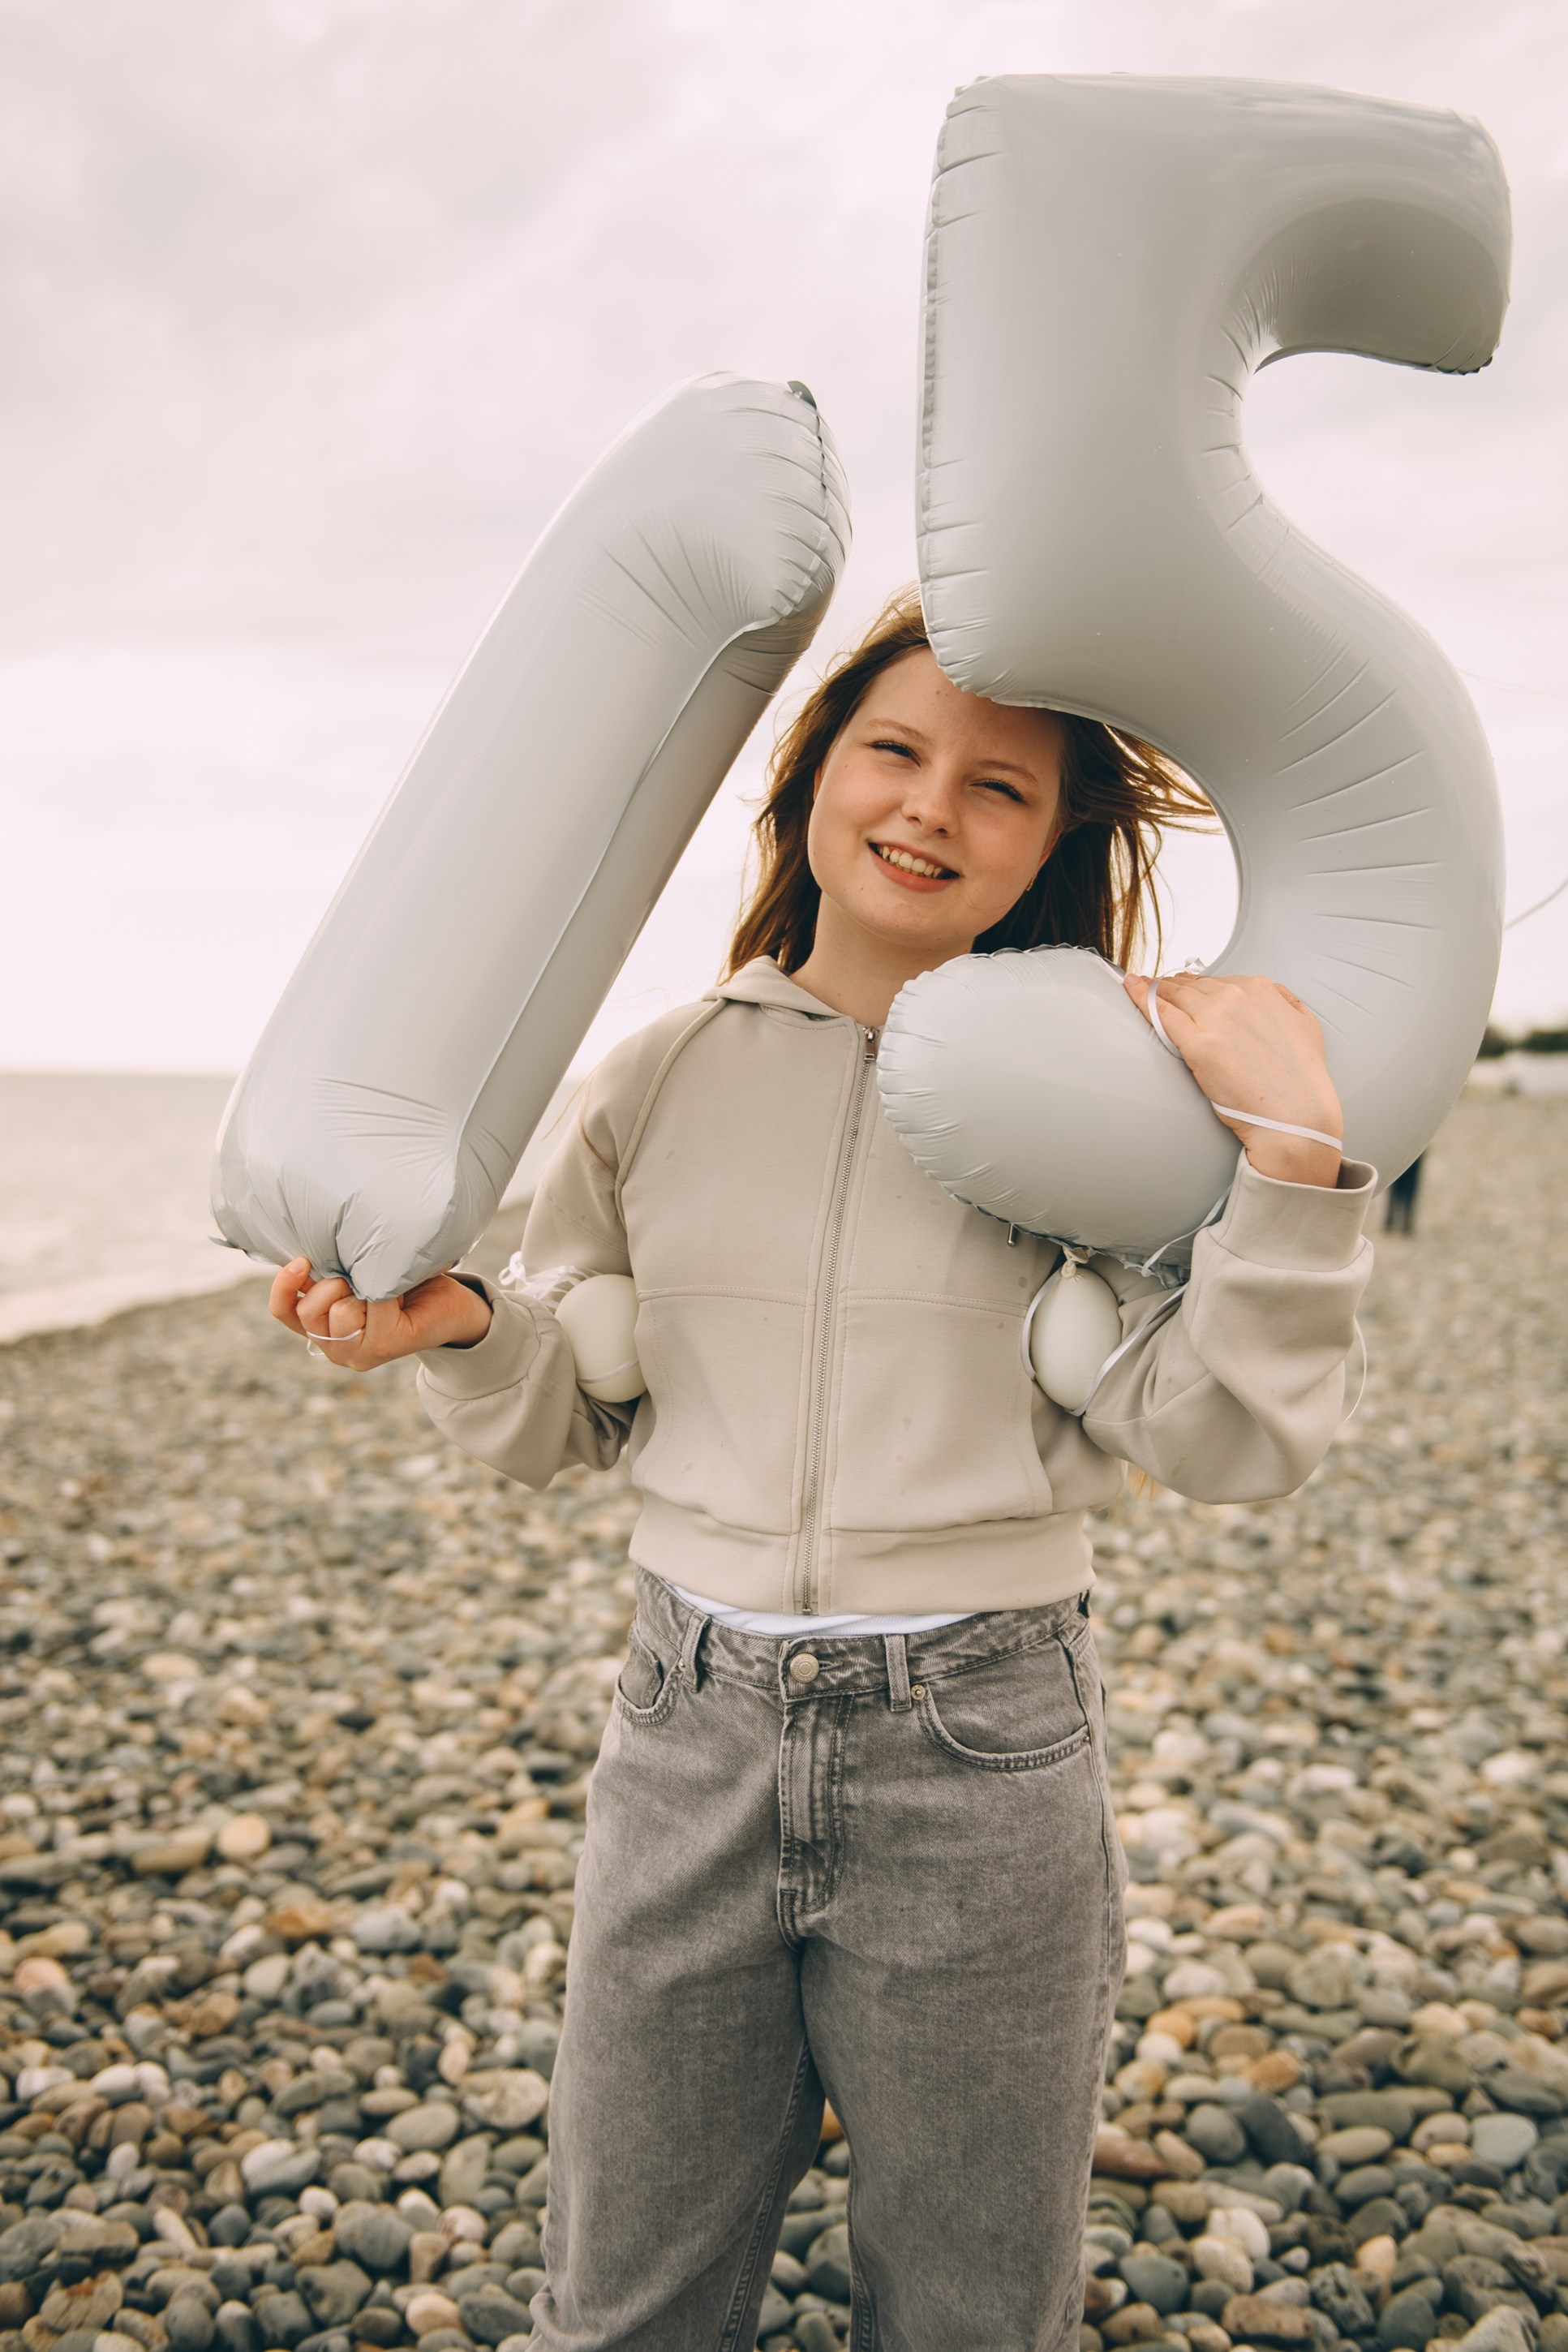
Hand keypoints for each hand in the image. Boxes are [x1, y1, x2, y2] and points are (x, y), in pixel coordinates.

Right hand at [267, 1258, 492, 1371]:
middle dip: (329, 1283)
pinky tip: (399, 1289)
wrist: (455, 1306)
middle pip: (308, 1313)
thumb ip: (331, 1270)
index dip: (283, 1287)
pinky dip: (383, 1288)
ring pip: (337, 1314)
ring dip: (358, 1288)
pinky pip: (372, 1306)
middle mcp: (336, 1348)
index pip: (284, 1312)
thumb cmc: (404, 1284)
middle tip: (359, 1273)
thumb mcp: (358, 1273)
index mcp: (322, 1329)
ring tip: (380, 1284)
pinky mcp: (385, 1346)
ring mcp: (359, 1353)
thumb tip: (307, 1241)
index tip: (299, 1259)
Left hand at [1123, 971, 1342, 1187]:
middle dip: (1173, 986)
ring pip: (1174, 994)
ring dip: (1155, 989)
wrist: (1295, 1115)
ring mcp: (1214, 1018)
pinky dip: (1142, 998)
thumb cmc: (1299, 1079)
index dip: (1197, 985)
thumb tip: (1273, 993)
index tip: (1183, 987)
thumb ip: (1287, 1002)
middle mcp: (1236, 997)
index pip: (1218, 980)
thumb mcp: (1305, 1024)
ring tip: (1139, 986)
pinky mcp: (1196, 1043)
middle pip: (1192, 984)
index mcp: (1261, 990)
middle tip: (1154, 986)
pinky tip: (1130, 988)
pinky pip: (1161, 1013)